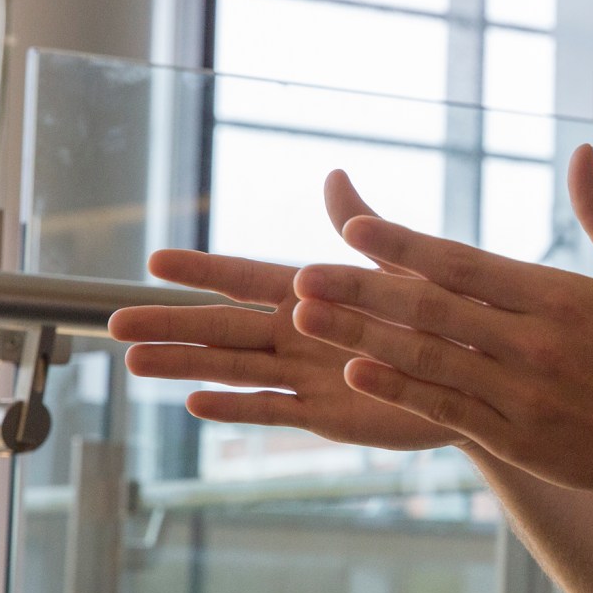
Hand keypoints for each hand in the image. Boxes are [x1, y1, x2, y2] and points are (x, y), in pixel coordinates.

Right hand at [106, 178, 464, 452]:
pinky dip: (237, 408)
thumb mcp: (402, 266)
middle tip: (112, 322)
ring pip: (235, 369)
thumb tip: (334, 176)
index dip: (202, 270)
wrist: (480, 376)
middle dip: (169, 323)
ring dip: (185, 365)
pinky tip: (194, 403)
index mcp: (314, 292)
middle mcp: (300, 333)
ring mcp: (307, 376)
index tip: (153, 260)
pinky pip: (273, 410)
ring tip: (134, 362)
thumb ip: (363, 227)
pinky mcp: (326, 416)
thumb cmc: (443, 315)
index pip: (246, 278)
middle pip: (223, 328)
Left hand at [291, 146, 592, 509]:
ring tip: (308, 318)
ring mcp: (521, 395)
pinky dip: (400, 390)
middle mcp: (534, 345)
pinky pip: (446, 410)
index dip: (407, 246)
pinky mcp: (516, 438)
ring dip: (362, 336)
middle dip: (363, 289)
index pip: (467, 265)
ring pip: (428, 360)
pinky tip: (356, 372)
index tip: (353, 228)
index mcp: (560, 298)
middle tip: (301, 274)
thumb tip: (581, 149)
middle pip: (434, 311)